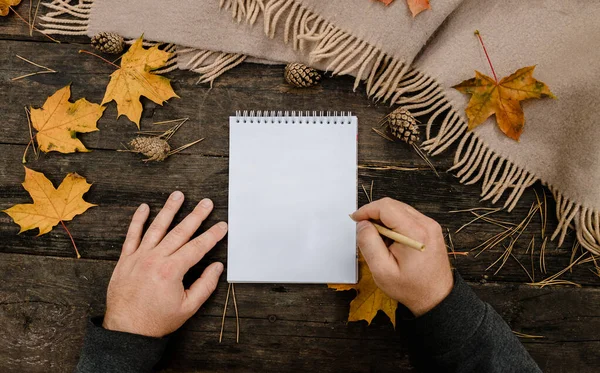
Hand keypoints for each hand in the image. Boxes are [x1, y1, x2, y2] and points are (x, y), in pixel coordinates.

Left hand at [103, 191, 226, 336]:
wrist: (126, 330)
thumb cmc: (156, 321)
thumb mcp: (188, 307)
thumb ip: (205, 286)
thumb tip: (217, 267)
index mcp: (171, 271)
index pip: (197, 247)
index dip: (212, 235)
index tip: (222, 226)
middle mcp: (154, 259)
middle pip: (180, 232)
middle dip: (196, 216)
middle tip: (206, 203)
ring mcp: (138, 257)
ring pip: (156, 228)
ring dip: (169, 210)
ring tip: (178, 195)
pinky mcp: (125, 260)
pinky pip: (132, 236)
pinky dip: (137, 221)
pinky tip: (144, 208)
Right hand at [351, 198, 452, 316]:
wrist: (436, 297)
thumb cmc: (411, 288)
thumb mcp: (382, 270)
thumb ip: (369, 243)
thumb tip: (362, 224)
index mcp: (415, 233)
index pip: (386, 207)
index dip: (367, 210)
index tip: (356, 219)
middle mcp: (426, 224)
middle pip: (393, 205)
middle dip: (374, 214)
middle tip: (364, 231)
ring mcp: (430, 226)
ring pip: (399, 209)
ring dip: (384, 219)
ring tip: (379, 240)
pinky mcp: (430, 229)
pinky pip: (407, 217)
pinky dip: (394, 224)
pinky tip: (390, 240)